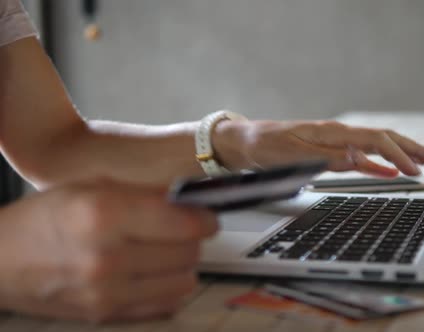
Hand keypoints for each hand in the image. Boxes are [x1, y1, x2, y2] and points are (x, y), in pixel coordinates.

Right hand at [0, 179, 217, 321]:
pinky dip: (168, 288)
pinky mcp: (107, 315)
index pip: (184, 223)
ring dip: (183, 265)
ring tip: (166, 252)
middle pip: (189, 252)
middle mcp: (108, 257)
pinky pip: (165, 304)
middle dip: (193, 239)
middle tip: (183, 230)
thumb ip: (144, 195)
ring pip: (184, 280)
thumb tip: (193, 205)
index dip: (204, 218)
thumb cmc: (46, 218)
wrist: (2, 261)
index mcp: (104, 215)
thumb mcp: (92, 188)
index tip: (207, 216)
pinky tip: (154, 273)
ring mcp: (107, 292)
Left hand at [212, 120, 423, 176]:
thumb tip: (357, 159)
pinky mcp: (331, 153)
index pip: (376, 141)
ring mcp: (337, 143)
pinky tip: (391, 172)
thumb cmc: (268, 147)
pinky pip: (362, 157)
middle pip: (384, 138)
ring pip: (377, 147)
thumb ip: (327, 157)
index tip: (416, 171)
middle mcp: (339, 135)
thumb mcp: (294, 155)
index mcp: (333, 133)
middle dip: (411, 149)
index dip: (399, 156)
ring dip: (401, 155)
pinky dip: (379, 164)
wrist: (248, 142)